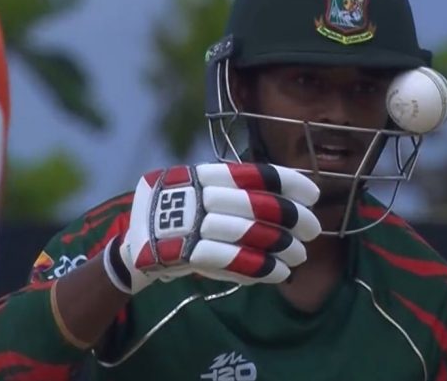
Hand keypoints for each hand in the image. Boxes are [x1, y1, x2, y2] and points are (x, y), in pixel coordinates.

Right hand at [103, 163, 320, 293]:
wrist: (133, 244)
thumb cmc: (177, 214)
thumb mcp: (198, 190)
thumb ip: (233, 190)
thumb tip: (287, 197)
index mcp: (202, 175)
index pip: (252, 174)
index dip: (286, 182)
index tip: (312, 194)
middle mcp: (196, 196)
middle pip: (255, 204)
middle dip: (291, 217)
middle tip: (313, 229)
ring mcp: (188, 224)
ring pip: (246, 233)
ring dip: (280, 245)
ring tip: (301, 254)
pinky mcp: (183, 254)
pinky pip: (230, 260)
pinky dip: (259, 267)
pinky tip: (279, 273)